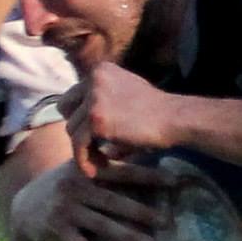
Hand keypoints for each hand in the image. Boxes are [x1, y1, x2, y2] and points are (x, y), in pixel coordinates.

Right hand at [13, 158, 172, 240]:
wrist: (25, 206)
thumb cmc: (66, 186)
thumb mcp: (83, 169)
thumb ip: (110, 164)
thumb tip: (149, 150)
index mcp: (87, 168)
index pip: (123, 172)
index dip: (149, 176)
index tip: (175, 182)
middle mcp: (76, 187)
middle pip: (115, 202)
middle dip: (143, 212)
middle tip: (168, 222)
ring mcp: (66, 210)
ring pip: (102, 226)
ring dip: (128, 237)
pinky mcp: (58, 231)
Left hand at [61, 63, 182, 175]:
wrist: (176, 118)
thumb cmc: (157, 110)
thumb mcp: (127, 93)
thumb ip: (105, 100)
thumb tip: (83, 128)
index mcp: (101, 70)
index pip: (74, 95)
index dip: (80, 116)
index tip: (91, 134)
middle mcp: (94, 80)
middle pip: (66, 110)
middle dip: (78, 129)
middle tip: (93, 146)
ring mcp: (94, 99)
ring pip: (72, 130)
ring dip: (84, 148)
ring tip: (100, 160)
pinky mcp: (96, 120)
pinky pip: (79, 145)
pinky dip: (83, 160)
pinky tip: (93, 170)